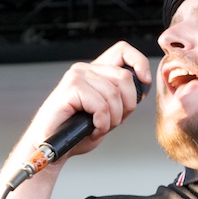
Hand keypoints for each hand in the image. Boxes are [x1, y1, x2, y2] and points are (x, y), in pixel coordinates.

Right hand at [23, 41, 151, 160]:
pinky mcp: (70, 88)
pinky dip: (102, 123)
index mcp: (95, 71)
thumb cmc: (78, 132)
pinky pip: (101, 105)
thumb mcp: (109, 112)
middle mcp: (85, 69)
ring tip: (99, 127)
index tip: (144, 83)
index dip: (140, 63)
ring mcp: (77, 76)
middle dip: (127, 105)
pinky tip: (92, 129)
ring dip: (113, 119)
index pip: (123, 51)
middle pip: (125, 77)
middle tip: (113, 121)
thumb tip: (142, 85)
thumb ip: (123, 97)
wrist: (53, 147)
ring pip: (114, 94)